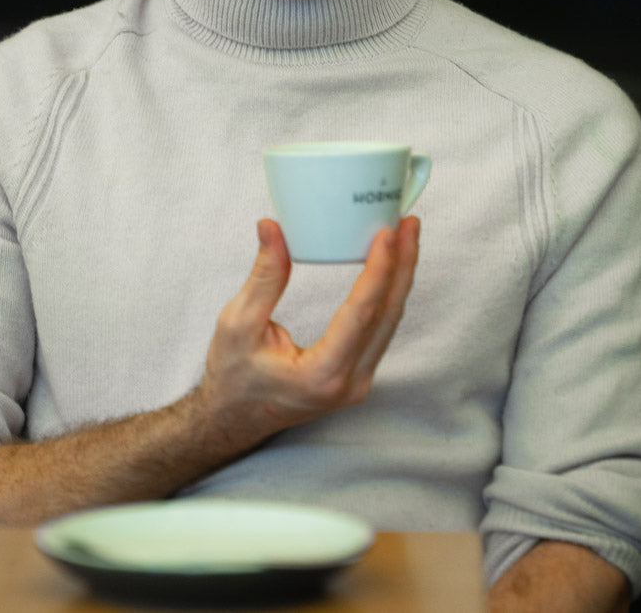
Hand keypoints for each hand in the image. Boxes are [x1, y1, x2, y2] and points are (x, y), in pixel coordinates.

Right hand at [191, 215, 420, 450]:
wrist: (232, 418)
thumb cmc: (232, 375)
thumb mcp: (238, 323)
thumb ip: (264, 276)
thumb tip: (272, 228)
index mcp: (322, 375)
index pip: (362, 313)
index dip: (379, 269)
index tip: (388, 232)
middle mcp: (349, 384)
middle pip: (388, 315)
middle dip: (403, 265)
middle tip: (409, 222)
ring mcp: (358, 383)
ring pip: (391, 322)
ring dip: (400, 276)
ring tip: (406, 236)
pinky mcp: (358, 375)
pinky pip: (382, 330)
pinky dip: (388, 294)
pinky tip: (390, 267)